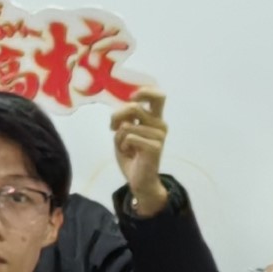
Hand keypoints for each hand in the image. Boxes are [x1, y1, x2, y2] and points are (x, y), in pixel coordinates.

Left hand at [111, 88, 170, 216]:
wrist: (140, 180)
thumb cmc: (131, 155)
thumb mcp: (124, 133)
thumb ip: (125, 119)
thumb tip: (122, 115)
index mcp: (155, 118)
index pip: (158, 96)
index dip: (144, 91)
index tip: (132, 97)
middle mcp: (160, 124)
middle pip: (135, 107)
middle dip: (117, 115)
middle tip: (112, 126)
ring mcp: (159, 135)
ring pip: (127, 125)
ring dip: (119, 137)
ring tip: (125, 147)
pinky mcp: (156, 147)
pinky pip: (129, 137)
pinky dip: (123, 145)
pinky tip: (129, 153)